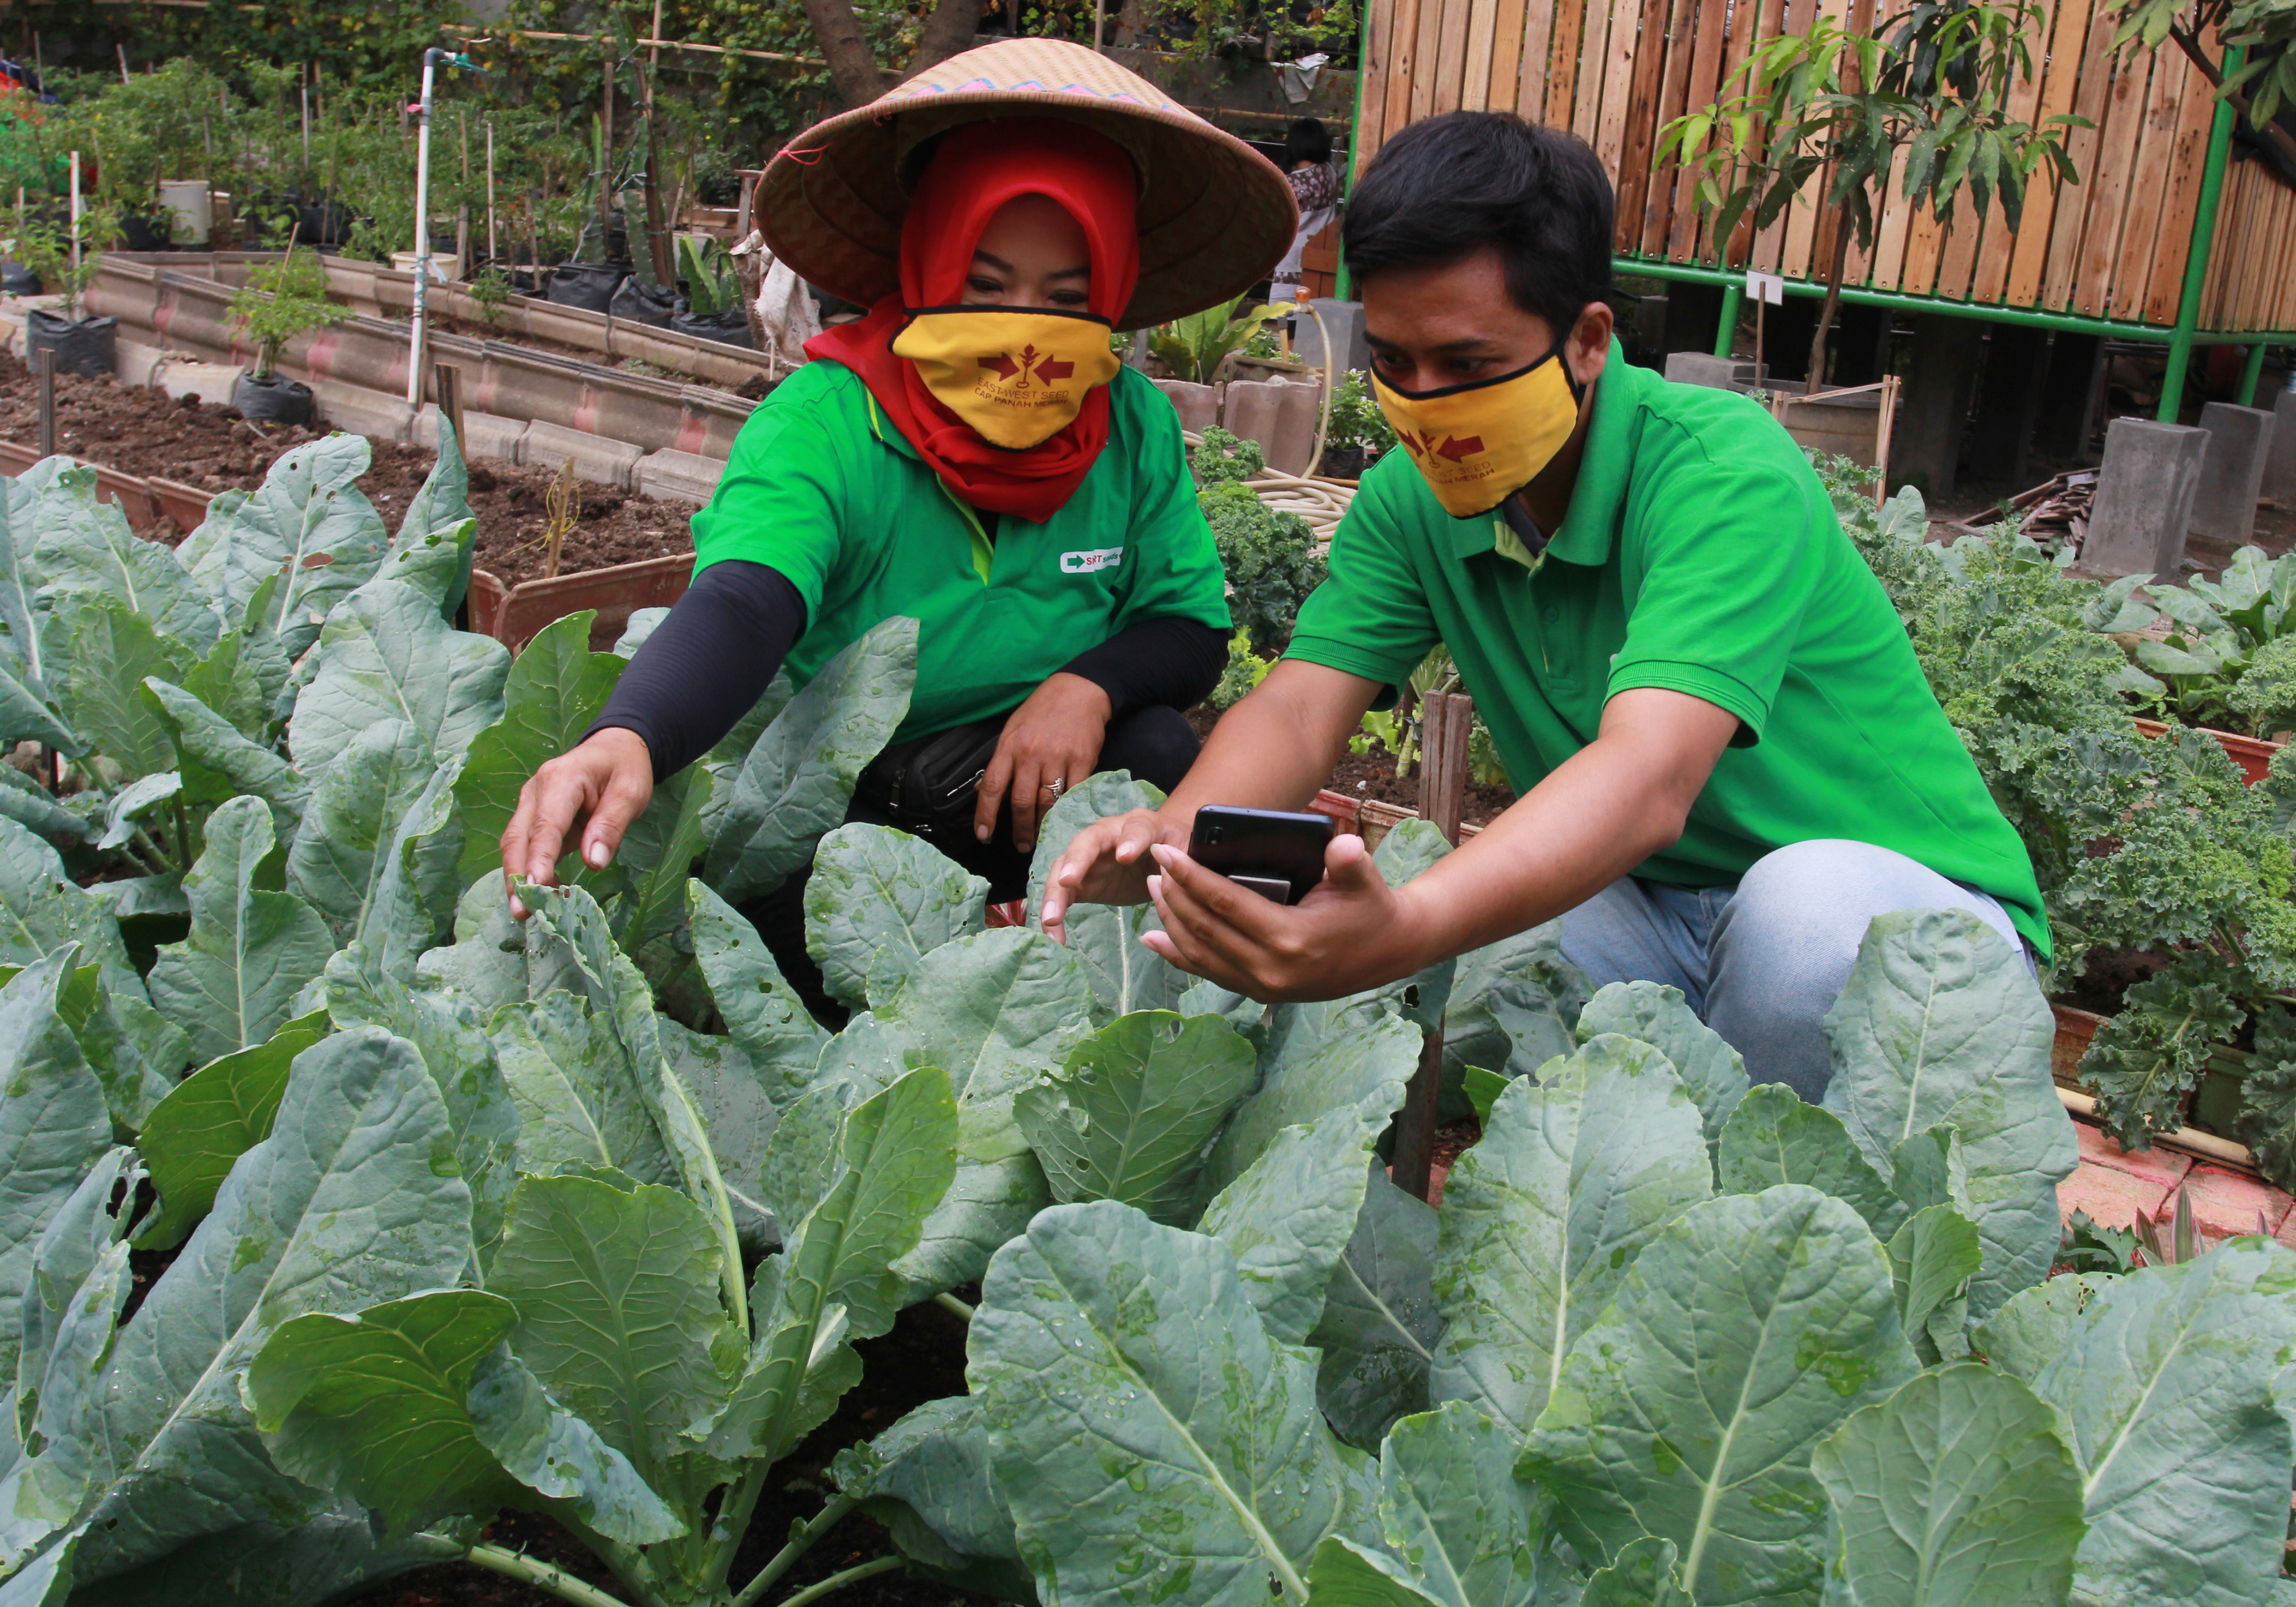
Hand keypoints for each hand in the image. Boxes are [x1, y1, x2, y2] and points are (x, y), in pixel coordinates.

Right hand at [500, 726, 653, 918]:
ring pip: (516, 843)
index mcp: (561, 779)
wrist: (615, 749)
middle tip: (521, 911)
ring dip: (517, 877)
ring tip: (524, 912)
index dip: (540, 857)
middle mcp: (537, 791)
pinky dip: (529, 870)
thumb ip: (611, 826)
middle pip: (518, 837)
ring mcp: (532, 804)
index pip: (545, 824)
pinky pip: (527, 846)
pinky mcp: (535, 818)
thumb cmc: (624, 769)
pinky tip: (538, 896)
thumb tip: (594, 863)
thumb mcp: (630, 793)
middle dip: (517, 875)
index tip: (537, 886)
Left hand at [976, 671, 1110, 852]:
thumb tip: (986, 791)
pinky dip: (1069, 811)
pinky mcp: (1083, 760)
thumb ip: (1003, 760)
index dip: (986, 815)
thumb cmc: (1042, 710)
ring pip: (1047, 803)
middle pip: (1022, 802)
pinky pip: (1074, 794)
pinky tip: (1065, 822)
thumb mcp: (1013, 729)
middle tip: (1021, 847)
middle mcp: (1031, 754)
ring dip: (1043, 826)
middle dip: (1019, 830)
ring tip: (1041, 839)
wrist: (1079, 690)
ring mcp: (1058, 758)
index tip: (983, 836)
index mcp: (1010, 746)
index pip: (992, 787)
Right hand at [1040, 806, 1187, 938]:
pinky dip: (1054, 913)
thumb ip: (1183, 863)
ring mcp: (1088, 857)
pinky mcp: (1080, 881)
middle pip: (1087, 841)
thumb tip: (1172, 876)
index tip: (1124, 857)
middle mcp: (1108, 834)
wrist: (1159, 858)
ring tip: (1050, 921)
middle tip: (1067, 881)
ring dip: (1055, 893)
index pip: (1136, 827)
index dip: (1130, 840)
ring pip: (1065, 867)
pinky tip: (1054, 937)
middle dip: (1077, 861)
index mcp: (1142, 824)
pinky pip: (1061, 894)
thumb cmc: (1175, 852)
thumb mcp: (1187, 854)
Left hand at [1139, 833, 1433, 1001]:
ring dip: (1170, 921)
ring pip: (1199, 954)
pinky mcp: (1260, 993)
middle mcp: (1269, 969)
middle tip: (1155, 866)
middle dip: (1173, 895)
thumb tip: (1342, 844)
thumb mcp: (1364, 881)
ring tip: (1154, 889)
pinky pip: (1208, 974)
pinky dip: (1178, 956)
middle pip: (1203, 928)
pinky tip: (1153, 939)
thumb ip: (1349, 862)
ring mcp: (1262, 986)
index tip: (1166, 853)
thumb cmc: (1371, 909)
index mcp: (1289, 939)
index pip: (1224, 903)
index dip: (1190, 876)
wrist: (1389, 953)